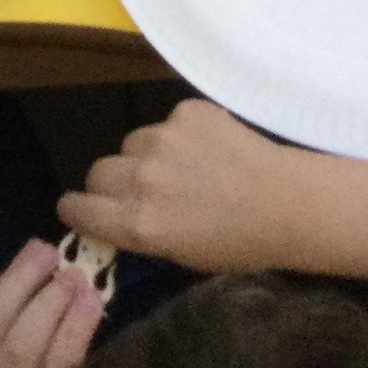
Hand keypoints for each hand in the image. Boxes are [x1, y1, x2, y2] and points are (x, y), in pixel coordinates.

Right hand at [59, 100, 367, 279]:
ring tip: (184, 171)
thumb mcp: (181, 257)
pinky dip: (180, 136)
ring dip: (145, 157)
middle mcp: (142, 178)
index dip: (77, 210)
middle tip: (139, 193)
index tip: (82, 209)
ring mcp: (164, 138)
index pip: (78, 208)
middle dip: (110, 184)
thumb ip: (141, 234)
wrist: (290, 203)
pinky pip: (167, 123)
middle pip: (98, 172)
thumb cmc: (240, 246)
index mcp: (138, 223)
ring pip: (132, 144)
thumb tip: (116, 221)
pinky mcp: (187, 111)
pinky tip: (210, 152)